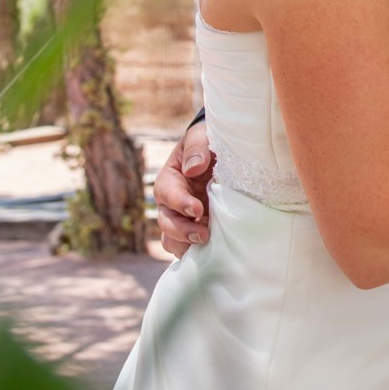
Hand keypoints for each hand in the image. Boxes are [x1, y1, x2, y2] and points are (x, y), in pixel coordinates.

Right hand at [155, 119, 215, 255]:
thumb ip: (197, 148)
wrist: (221, 153)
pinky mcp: (197, 230)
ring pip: (173, 241)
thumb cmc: (207, 143)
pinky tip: (215, 250)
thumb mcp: (201, 136)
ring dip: (187, 245)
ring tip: (208, 244)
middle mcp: (171, 203)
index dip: (180, 203)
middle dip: (182, 231)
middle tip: (203, 234)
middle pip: (166, 223)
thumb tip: (193, 168)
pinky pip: (190, 248)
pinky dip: (198, 253)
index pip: (168, 194)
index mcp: (169, 180)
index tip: (197, 209)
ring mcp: (183, 219)